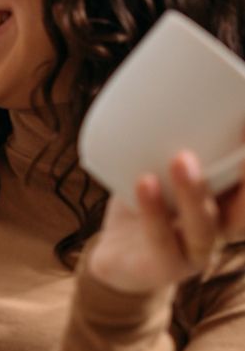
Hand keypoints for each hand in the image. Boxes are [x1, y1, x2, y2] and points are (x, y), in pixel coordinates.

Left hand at [82, 146, 244, 294]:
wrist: (117, 262)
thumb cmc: (148, 207)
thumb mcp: (161, 169)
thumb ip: (169, 140)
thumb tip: (164, 82)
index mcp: (230, 204)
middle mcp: (222, 229)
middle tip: (244, 134)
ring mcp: (195, 252)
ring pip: (206, 224)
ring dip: (195, 190)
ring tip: (181, 158)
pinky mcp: (163, 268)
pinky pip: (161, 239)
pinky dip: (153, 211)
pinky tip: (145, 183)